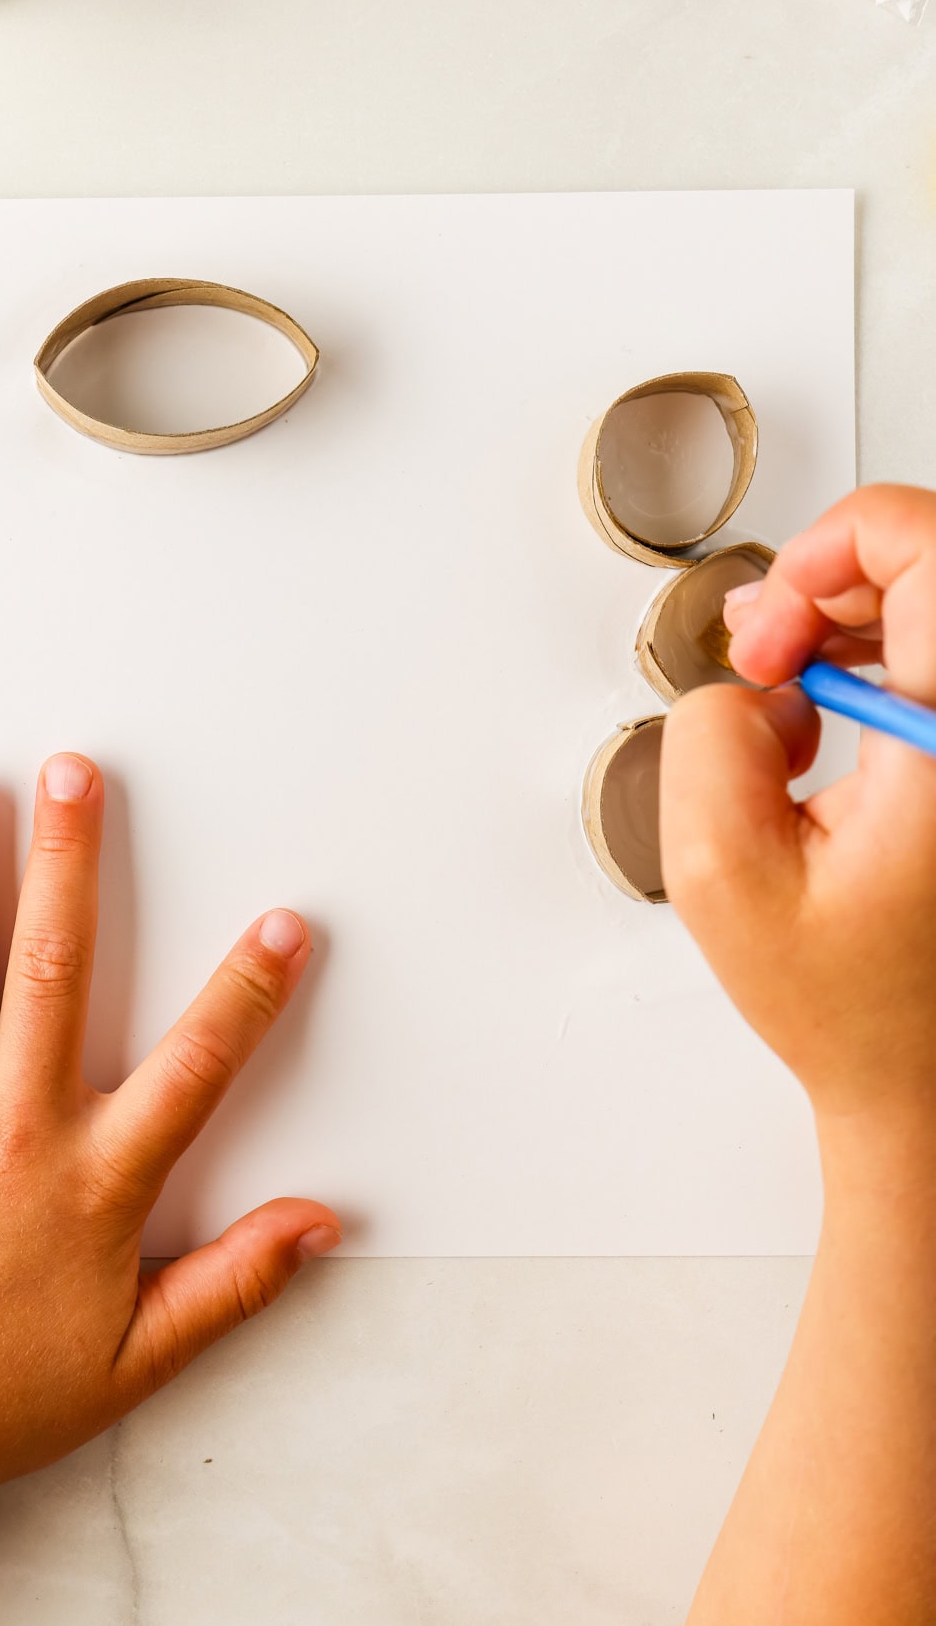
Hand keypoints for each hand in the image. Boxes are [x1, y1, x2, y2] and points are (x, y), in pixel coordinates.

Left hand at [0, 754, 339, 1574]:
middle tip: (77, 774)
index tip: (286, 925)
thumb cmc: (6, 1397)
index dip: (246, 996)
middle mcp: (17, 1131)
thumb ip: (235, 1282)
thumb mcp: (142, 1355)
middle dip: (70, 864)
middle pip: (54, 974)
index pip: (194, 1071)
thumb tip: (324, 1223)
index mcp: (97, 1183)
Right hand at [659, 484, 935, 1123]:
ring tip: (797, 711)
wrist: (929, 1087)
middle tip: (770, 667)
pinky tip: (842, 732)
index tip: (774, 634)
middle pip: (930, 556)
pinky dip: (884, 665)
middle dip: (826, 587)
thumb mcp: (723, 874)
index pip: (924, 538)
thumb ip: (711, 734)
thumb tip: (751, 681)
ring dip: (853, 626)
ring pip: (934, 600)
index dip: (824, 552)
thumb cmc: (856, 1010)